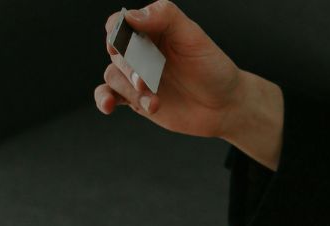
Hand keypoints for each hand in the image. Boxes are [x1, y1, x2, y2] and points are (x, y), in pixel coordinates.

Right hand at [96, 1, 235, 134]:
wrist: (225, 105)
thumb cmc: (212, 67)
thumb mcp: (193, 36)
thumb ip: (165, 17)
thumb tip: (131, 16)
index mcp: (151, 29)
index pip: (121, 24)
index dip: (117, 32)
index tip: (121, 45)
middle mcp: (140, 51)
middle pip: (116, 52)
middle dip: (129, 68)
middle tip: (145, 81)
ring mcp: (137, 75)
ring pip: (114, 76)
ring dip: (129, 90)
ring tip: (154, 103)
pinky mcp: (136, 98)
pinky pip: (110, 95)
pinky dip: (104, 99)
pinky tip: (108, 105)